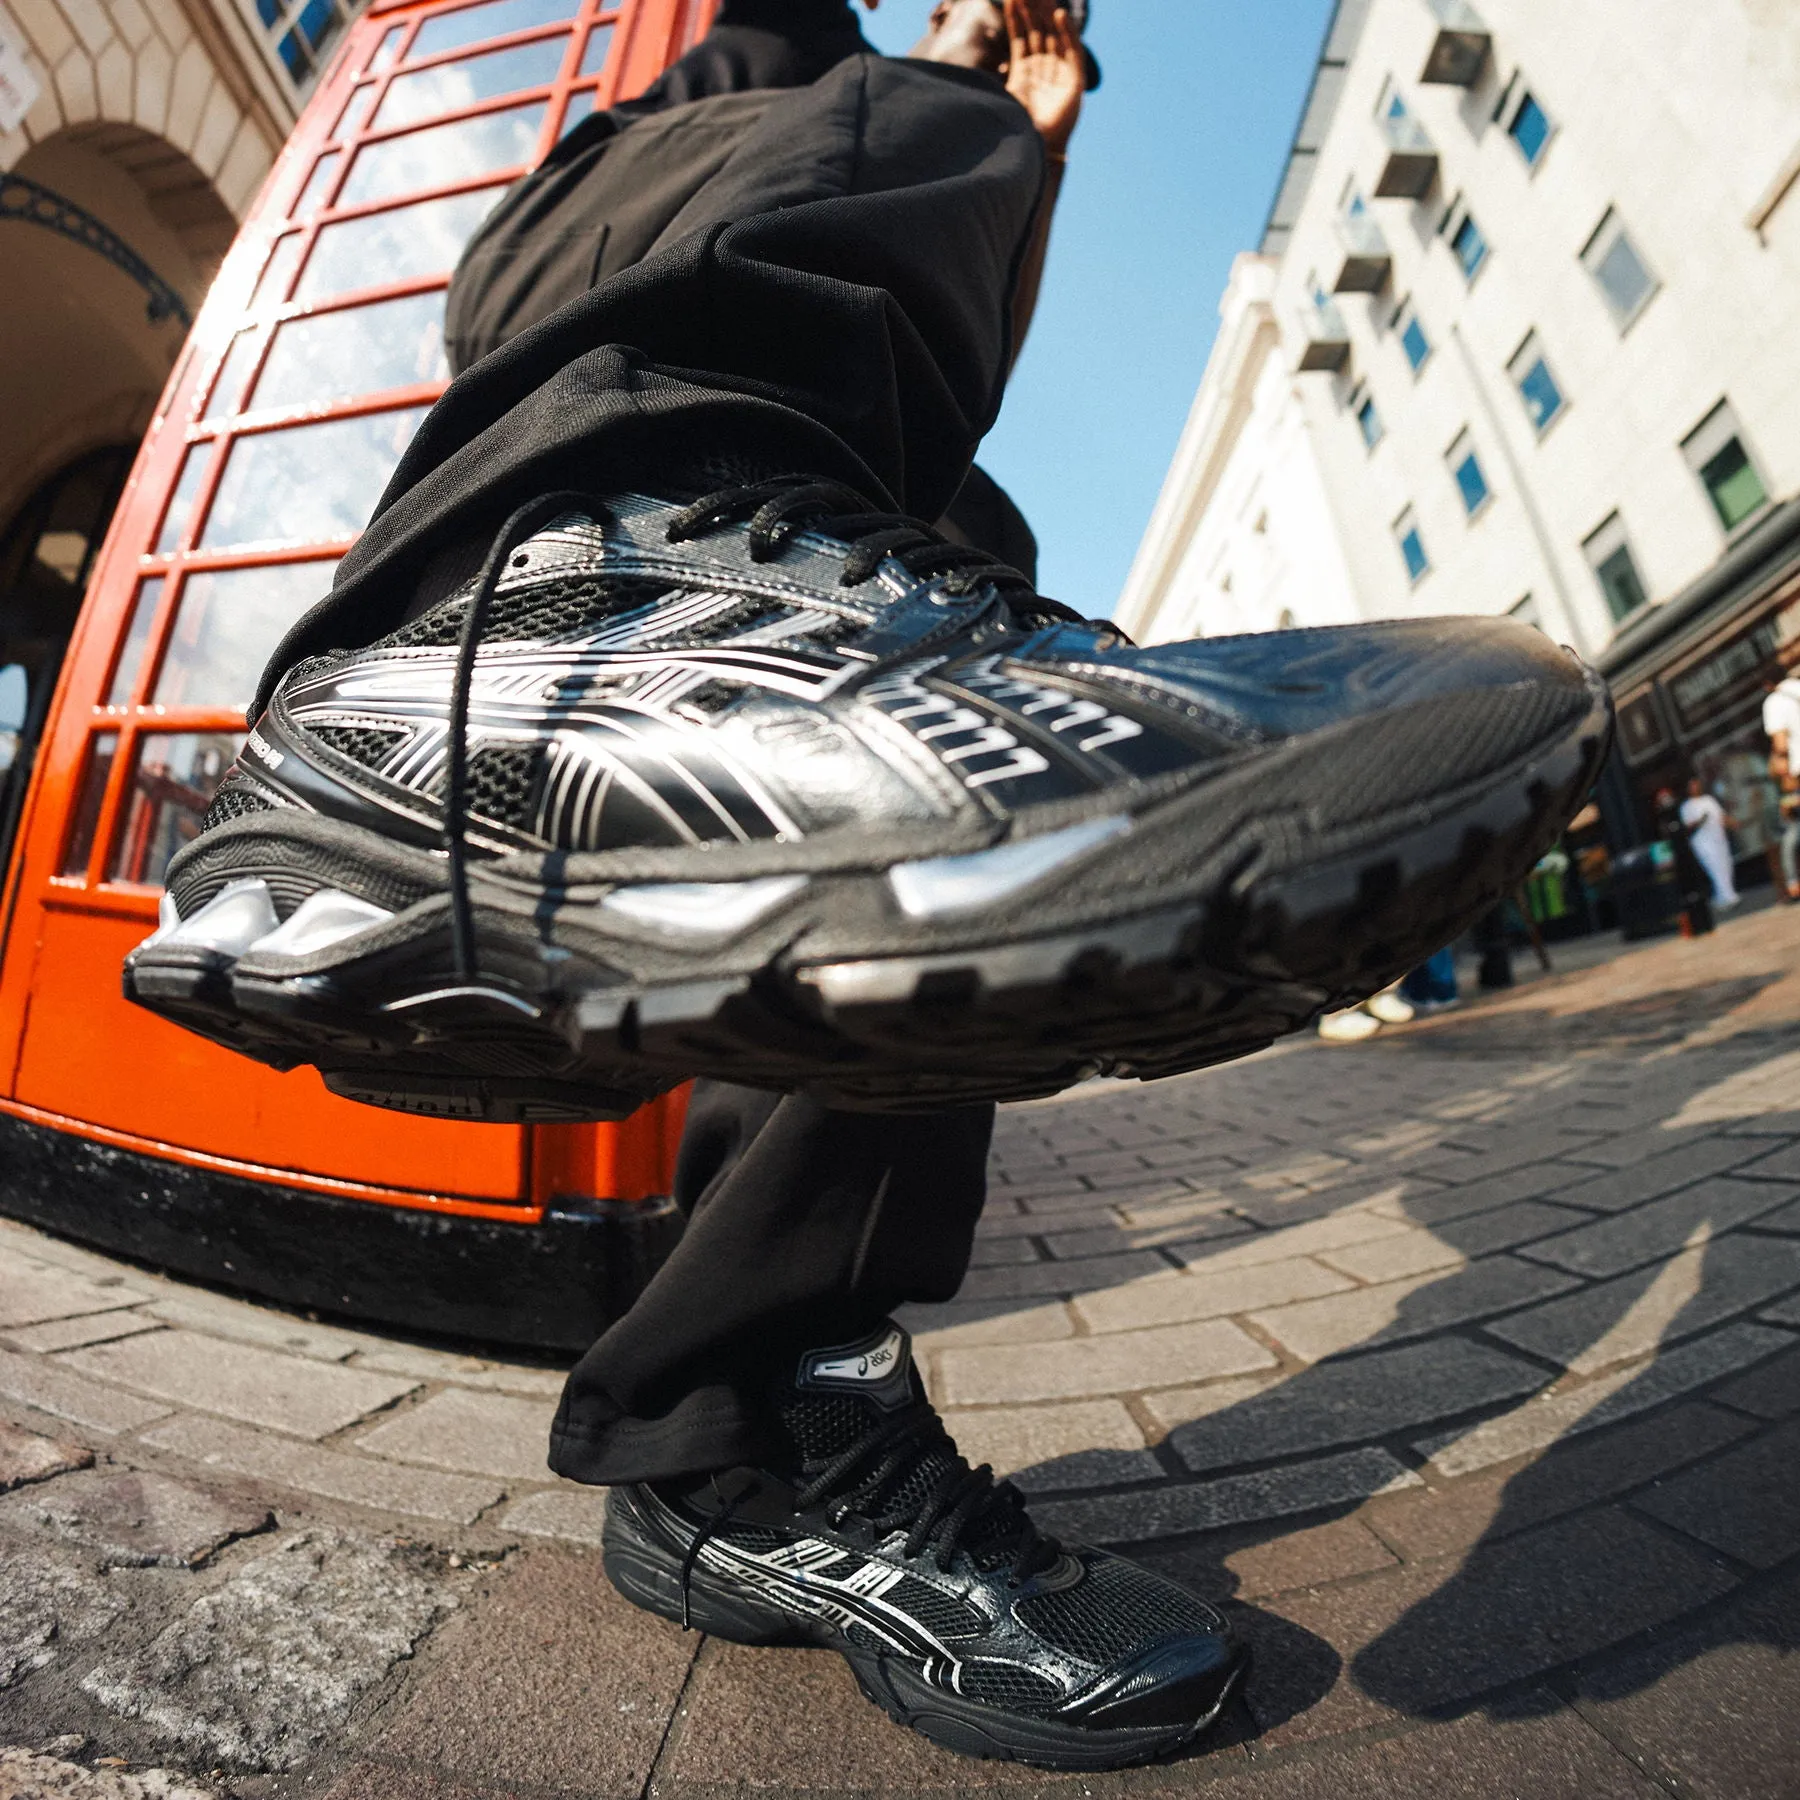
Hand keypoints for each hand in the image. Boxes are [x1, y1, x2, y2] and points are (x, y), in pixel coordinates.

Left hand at [1003, 0, 1082, 156]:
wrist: (1035, 150)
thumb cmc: (1015, 130)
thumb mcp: (999, 100)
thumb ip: (990, 84)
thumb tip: (961, 81)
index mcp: (1024, 71)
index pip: (1020, 36)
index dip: (1016, 17)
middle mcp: (1043, 68)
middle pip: (1038, 30)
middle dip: (1032, 8)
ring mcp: (1059, 72)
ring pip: (1054, 35)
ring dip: (1048, 13)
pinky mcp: (1074, 81)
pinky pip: (1072, 51)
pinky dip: (1067, 33)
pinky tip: (1058, 15)